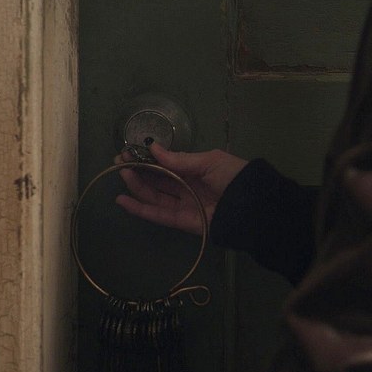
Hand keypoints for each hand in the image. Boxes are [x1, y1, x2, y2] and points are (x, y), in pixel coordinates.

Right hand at [114, 143, 247, 234]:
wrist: (252, 206)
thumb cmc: (234, 177)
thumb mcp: (209, 161)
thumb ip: (180, 159)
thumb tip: (153, 149)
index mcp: (194, 170)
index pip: (165, 164)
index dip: (146, 159)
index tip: (128, 152)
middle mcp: (186, 186)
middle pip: (156, 180)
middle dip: (137, 171)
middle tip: (119, 161)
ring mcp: (183, 205)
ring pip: (154, 196)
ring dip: (136, 186)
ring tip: (122, 174)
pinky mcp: (182, 222)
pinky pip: (158, 215)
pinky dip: (140, 209)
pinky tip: (123, 200)